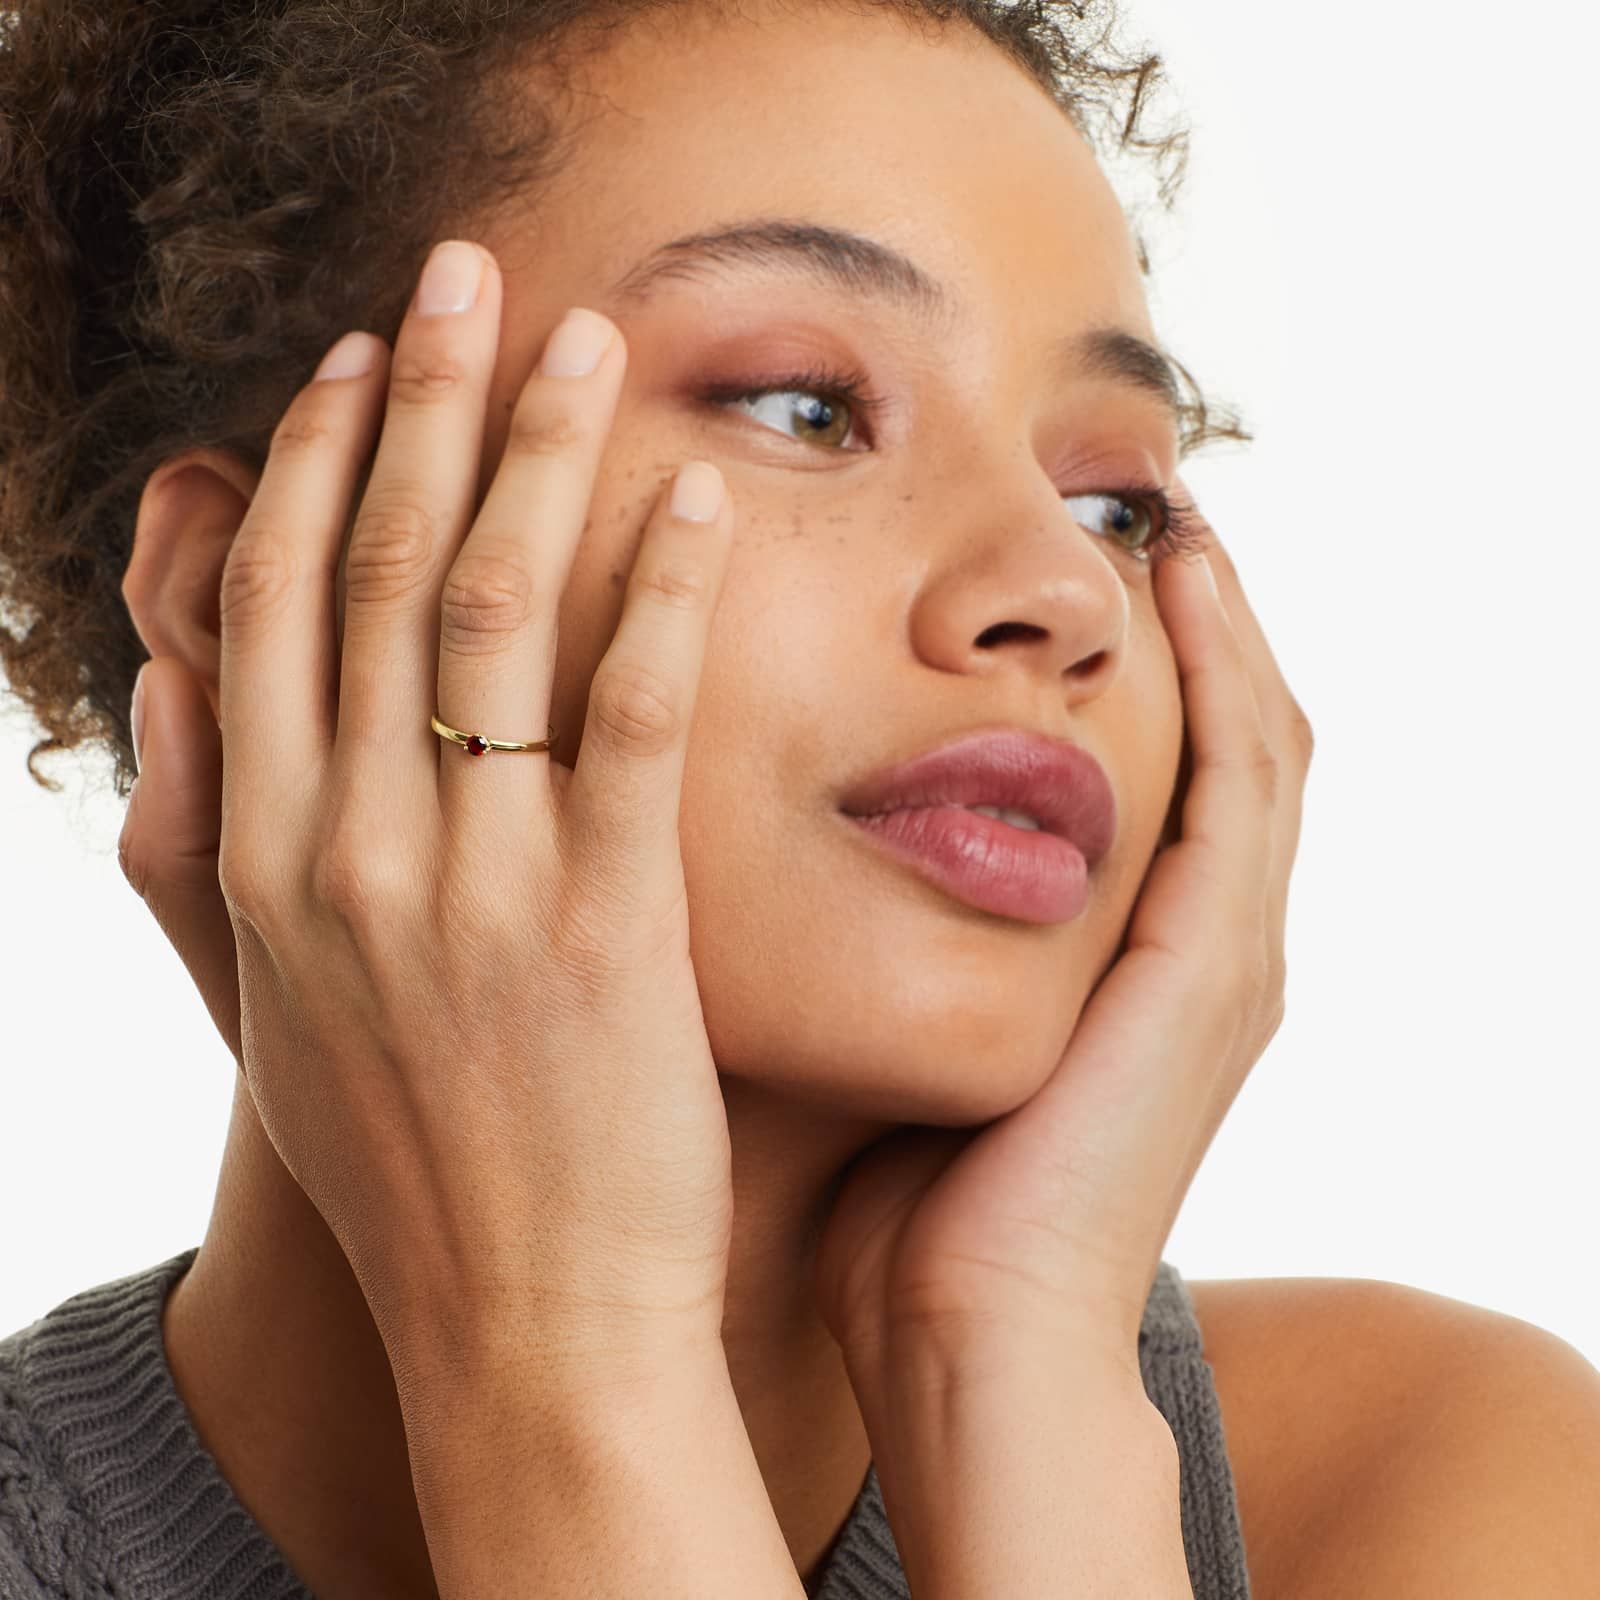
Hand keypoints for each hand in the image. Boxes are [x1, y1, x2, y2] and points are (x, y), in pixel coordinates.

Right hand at [119, 241, 739, 1381]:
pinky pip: (629, 718)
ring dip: (537, 451)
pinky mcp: (602, 926)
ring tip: (586, 335)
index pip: (274, 602)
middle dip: (420, 399)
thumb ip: (223, 858)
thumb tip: (197, 701)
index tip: (363, 356)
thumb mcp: (279, 1013)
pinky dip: (662, 592)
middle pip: (375, 567)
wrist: (518, 1324)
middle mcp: (346, 847)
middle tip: (468, 270)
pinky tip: (696, 493)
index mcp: (265, 856)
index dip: (315, 457)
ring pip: (492, 610)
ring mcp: (469, 883)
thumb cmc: (415, 1170)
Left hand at [812, 504, 1312, 1382]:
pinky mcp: (1215, 969)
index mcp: (1139, 967)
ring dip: (1227, 625)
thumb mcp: (921, 1039)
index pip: (1170, 778)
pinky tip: (1187, 584)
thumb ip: (910, 953)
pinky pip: (1244, 783)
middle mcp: (1205, 949)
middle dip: (1207, 627)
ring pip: (1261, 741)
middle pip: (1235, 742)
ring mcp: (1228, 958)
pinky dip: (1228, 675)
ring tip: (1174, 515)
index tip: (1090, 573)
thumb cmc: (915, 1209)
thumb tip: (817, 862)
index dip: (1151, 670)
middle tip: (1149, 510)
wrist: (969, 1345)